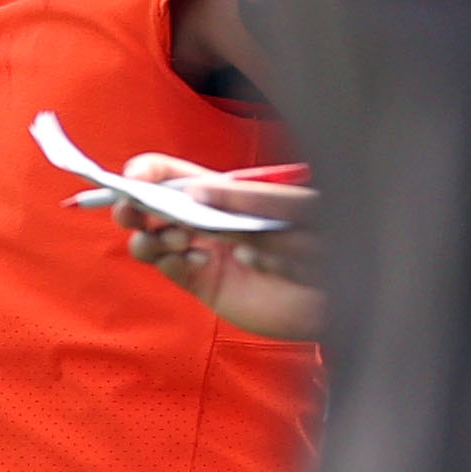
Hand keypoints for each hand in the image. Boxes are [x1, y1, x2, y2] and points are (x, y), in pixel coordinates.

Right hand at [113, 155, 324, 341]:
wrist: (339, 299)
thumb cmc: (322, 244)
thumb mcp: (292, 208)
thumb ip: (246, 198)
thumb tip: (195, 191)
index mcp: (222, 193)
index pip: (174, 173)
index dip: (148, 172)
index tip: (133, 178)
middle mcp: (206, 219)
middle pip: (153, 204)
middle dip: (135, 204)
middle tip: (132, 212)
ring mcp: (203, 251)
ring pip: (153, 237)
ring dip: (152, 234)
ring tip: (178, 239)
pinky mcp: (204, 284)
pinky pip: (169, 268)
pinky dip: (166, 260)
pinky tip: (191, 259)